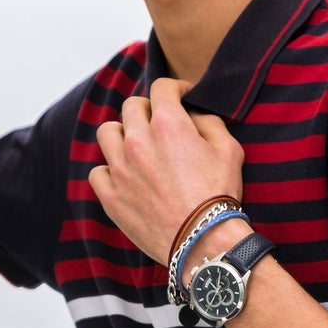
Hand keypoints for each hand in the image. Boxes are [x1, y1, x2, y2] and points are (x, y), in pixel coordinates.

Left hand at [89, 79, 244, 263]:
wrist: (203, 240)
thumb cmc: (219, 195)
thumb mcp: (229, 150)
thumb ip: (210, 122)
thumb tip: (194, 113)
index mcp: (168, 124)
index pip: (162, 87)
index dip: (174, 88)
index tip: (181, 96)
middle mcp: (138, 141)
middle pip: (131, 107)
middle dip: (148, 108)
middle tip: (159, 122)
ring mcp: (120, 168)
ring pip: (107, 133)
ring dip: (121, 133)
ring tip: (135, 146)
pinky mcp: (111, 196)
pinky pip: (97, 172)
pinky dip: (109, 170)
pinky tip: (124, 176)